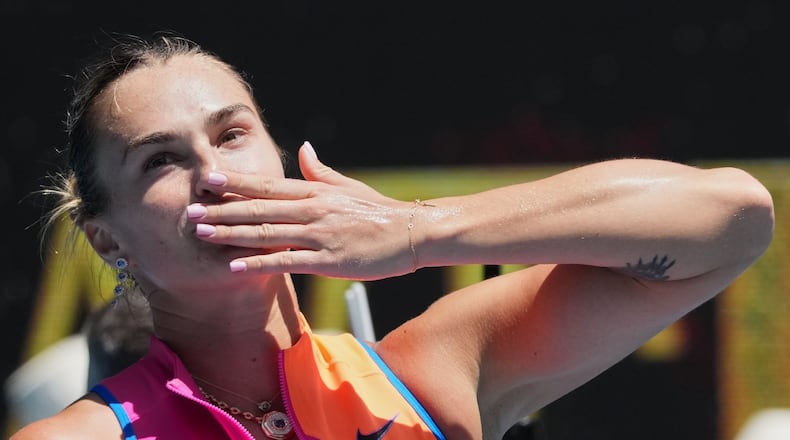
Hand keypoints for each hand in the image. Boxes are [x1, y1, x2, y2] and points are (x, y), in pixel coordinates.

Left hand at [187, 142, 417, 279]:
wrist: (413, 232)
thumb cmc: (379, 211)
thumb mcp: (348, 186)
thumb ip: (320, 170)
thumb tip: (304, 147)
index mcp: (315, 191)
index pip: (267, 185)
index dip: (235, 182)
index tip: (206, 180)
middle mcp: (312, 209)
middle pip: (259, 208)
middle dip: (222, 210)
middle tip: (189, 211)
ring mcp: (319, 234)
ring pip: (267, 232)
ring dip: (231, 233)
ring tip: (202, 234)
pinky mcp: (329, 260)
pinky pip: (287, 261)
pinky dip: (259, 262)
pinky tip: (235, 265)